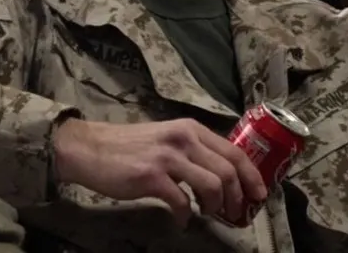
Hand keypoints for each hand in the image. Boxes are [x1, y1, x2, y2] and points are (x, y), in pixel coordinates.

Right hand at [51, 118, 266, 226]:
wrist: (89, 149)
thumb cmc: (127, 146)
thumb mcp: (166, 138)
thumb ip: (191, 150)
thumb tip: (219, 176)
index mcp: (190, 129)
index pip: (234, 151)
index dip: (251, 176)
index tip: (258, 195)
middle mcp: (183, 138)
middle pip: (229, 171)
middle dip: (237, 197)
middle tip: (233, 213)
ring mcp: (168, 157)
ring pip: (213, 185)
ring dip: (215, 207)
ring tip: (207, 214)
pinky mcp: (152, 177)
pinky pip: (182, 202)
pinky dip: (186, 216)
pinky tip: (181, 220)